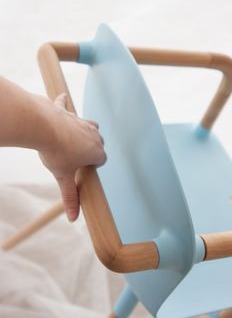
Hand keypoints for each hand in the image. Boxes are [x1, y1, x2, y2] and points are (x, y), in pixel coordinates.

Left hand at [39, 94, 105, 221]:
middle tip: (74, 158)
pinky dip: (64, 105)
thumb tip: (73, 218)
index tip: (81, 169)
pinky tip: (62, 100)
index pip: (101, 160)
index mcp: (97, 151)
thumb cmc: (55, 152)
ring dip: (84, 132)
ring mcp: (82, 121)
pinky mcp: (68, 111)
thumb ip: (70, 196)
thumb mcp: (63, 177)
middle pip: (98, 143)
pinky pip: (67, 106)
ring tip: (70, 139)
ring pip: (89, 126)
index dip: (91, 165)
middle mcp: (94, 135)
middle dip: (89, 150)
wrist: (43, 127)